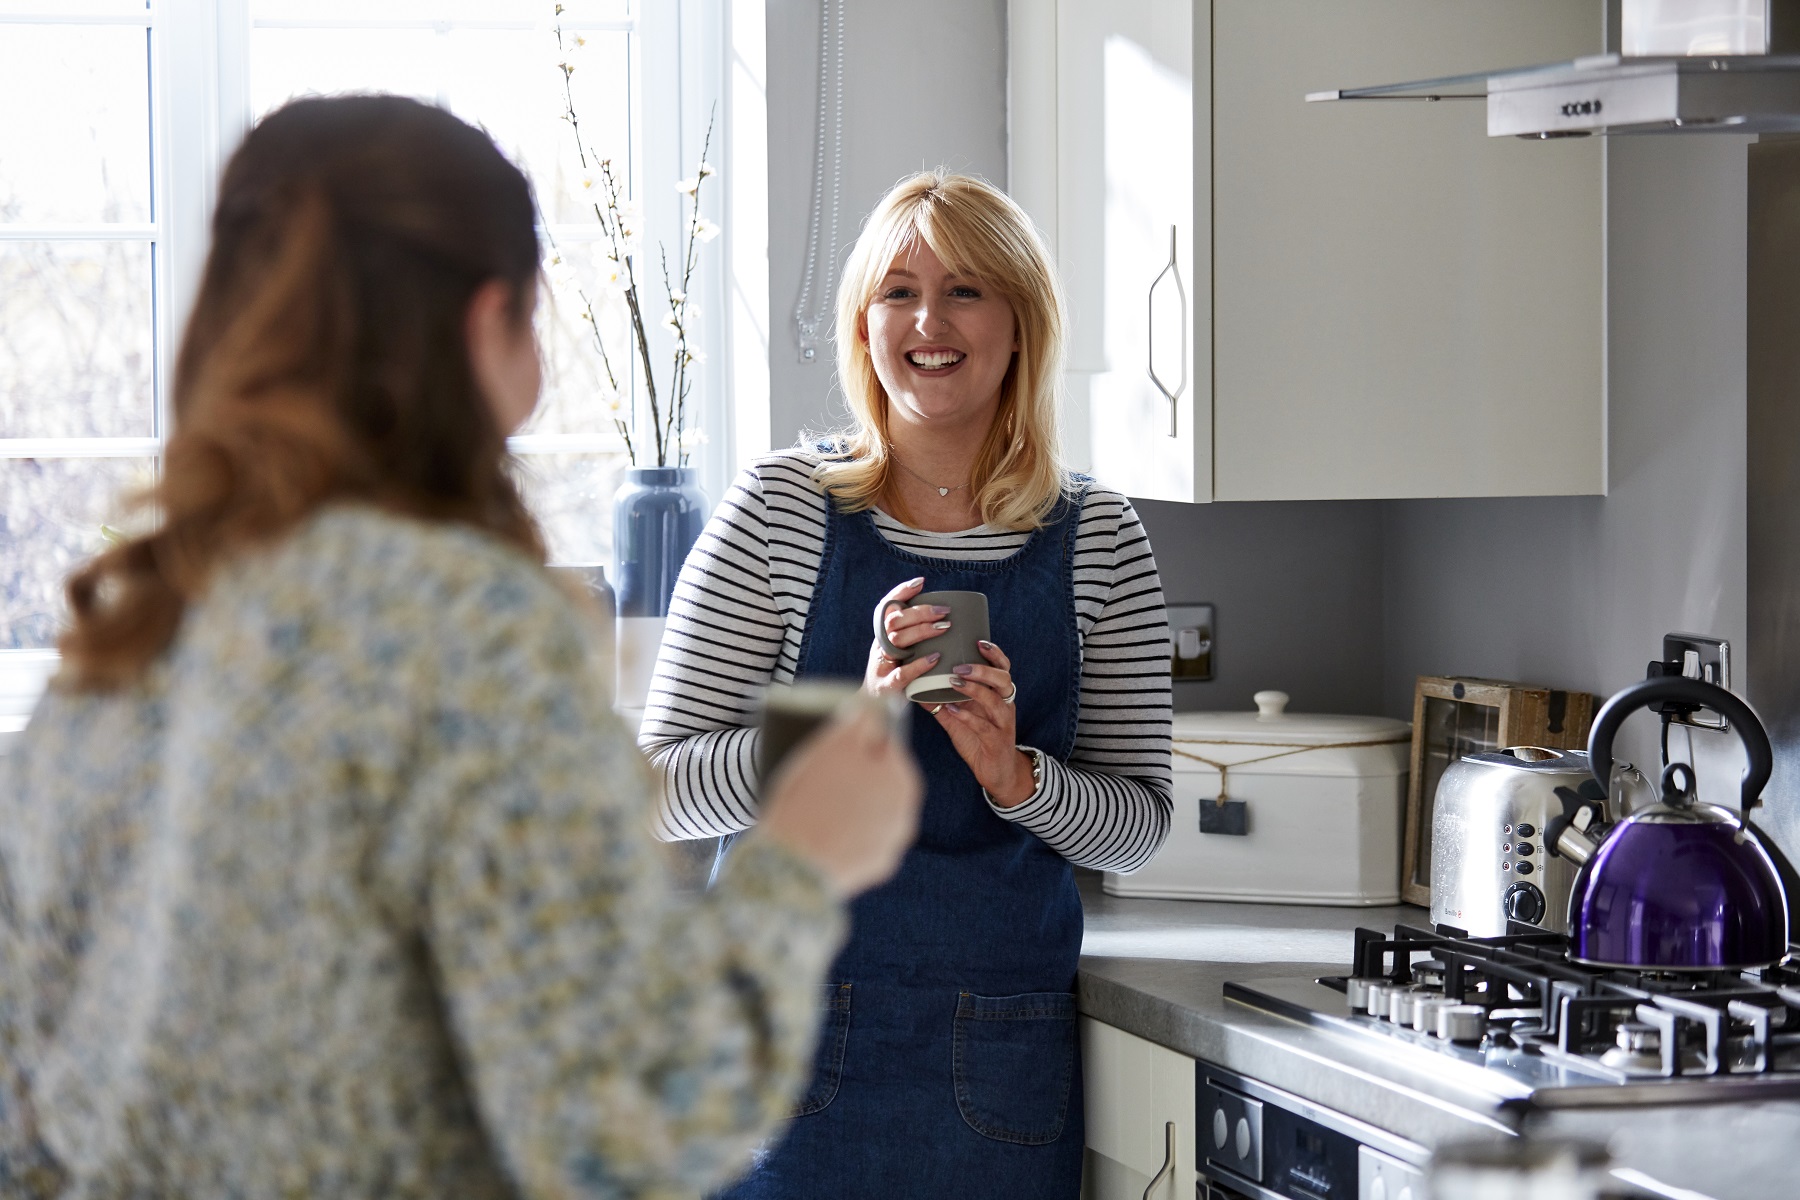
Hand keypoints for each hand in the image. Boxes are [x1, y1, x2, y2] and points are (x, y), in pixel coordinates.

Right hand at [757, 700, 922, 896]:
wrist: (791, 865)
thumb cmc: (810, 800)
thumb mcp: (831, 748)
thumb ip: (857, 723)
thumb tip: (871, 713)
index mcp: (902, 779)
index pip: (889, 748)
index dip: (864, 743)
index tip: (840, 745)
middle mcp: (906, 813)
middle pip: (884, 783)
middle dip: (861, 776)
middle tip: (826, 773)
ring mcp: (891, 845)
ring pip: (874, 814)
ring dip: (856, 806)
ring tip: (822, 803)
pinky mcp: (874, 869)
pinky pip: (863, 842)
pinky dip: (849, 835)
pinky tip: (826, 830)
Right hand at [864, 576, 950, 700]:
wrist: (873, 706)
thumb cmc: (893, 673)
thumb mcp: (898, 651)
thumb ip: (913, 634)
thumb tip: (941, 614)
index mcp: (882, 635)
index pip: (886, 608)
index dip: (901, 592)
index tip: (921, 582)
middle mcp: (879, 646)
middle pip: (894, 621)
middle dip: (920, 612)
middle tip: (944, 611)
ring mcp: (881, 665)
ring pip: (897, 640)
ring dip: (922, 631)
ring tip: (944, 627)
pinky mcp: (887, 686)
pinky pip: (902, 673)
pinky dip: (919, 664)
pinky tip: (935, 658)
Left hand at [933, 640, 1036, 807]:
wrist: (996, 773)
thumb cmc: (978, 741)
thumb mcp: (958, 719)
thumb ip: (940, 702)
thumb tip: (915, 687)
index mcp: (998, 696)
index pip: (1002, 669)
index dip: (994, 654)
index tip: (979, 641)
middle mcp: (1004, 706)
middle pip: (1004, 679)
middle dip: (984, 669)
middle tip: (961, 665)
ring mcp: (1003, 724)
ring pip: (996, 701)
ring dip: (975, 689)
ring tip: (955, 681)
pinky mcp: (997, 742)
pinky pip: (985, 727)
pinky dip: (968, 717)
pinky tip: (952, 710)